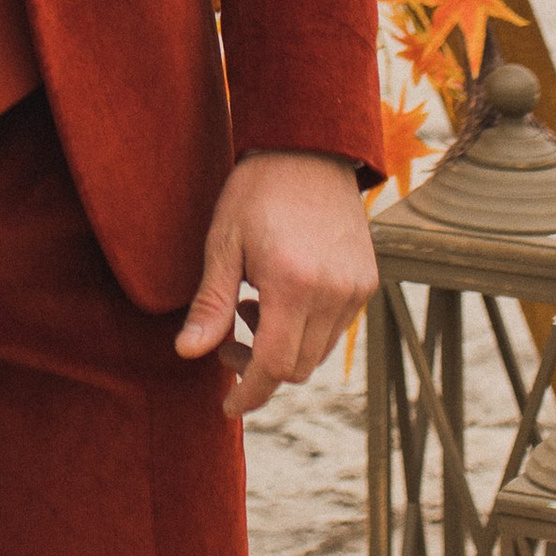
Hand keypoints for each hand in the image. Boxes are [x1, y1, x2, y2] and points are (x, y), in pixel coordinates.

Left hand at [176, 149, 376, 418]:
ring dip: (282, 348)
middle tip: (227, 340)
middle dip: (258, 368)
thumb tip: (188, 353)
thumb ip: (210, 304)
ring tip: (252, 305)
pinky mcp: (367, 281)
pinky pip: (335, 329)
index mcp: (292, 284)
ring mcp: (356, 289)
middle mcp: (333, 293)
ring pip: (318, 353)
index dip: (247, 392)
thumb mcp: (222, 243)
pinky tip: (280, 295)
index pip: (272, 366)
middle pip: (296, 368)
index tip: (227, 406)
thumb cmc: (256, 191)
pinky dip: (306, 329)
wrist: (308, 149)